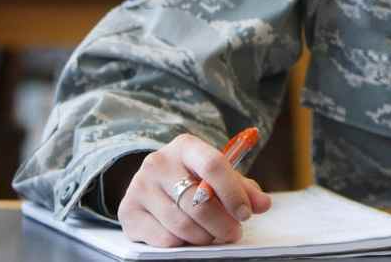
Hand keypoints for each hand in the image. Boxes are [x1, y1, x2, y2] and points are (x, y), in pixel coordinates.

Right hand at [117, 133, 273, 246]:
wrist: (152, 184)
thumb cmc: (192, 179)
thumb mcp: (219, 177)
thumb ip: (243, 189)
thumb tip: (263, 204)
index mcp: (185, 147)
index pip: (213, 165)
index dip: (233, 193)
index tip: (245, 214)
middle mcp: (158, 162)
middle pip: (197, 202)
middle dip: (222, 224)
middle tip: (233, 233)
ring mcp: (139, 186)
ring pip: (181, 225)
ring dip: (204, 237)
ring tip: (211, 235)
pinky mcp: (128, 211)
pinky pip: (164, 239)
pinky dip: (182, 244)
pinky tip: (187, 237)